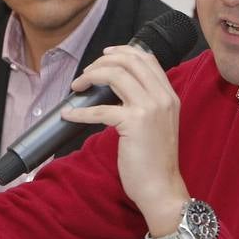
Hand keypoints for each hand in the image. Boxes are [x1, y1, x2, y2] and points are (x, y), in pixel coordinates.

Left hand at [63, 44, 188, 235]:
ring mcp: (150, 108)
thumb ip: (145, 103)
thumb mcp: (157, 123)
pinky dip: (79, 111)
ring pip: (115, 75)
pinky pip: (99, 109)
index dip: (123, 51)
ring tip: (77, 87)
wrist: (161, 187)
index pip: (147, 58)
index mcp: (169, 95)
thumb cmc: (154, 160)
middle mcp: (162, 97)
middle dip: (102, 62)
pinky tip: (69, 114)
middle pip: (129, 61)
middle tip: (86, 74)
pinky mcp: (134, 123)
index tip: (104, 55)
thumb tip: (117, 88)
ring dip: (90, 77)